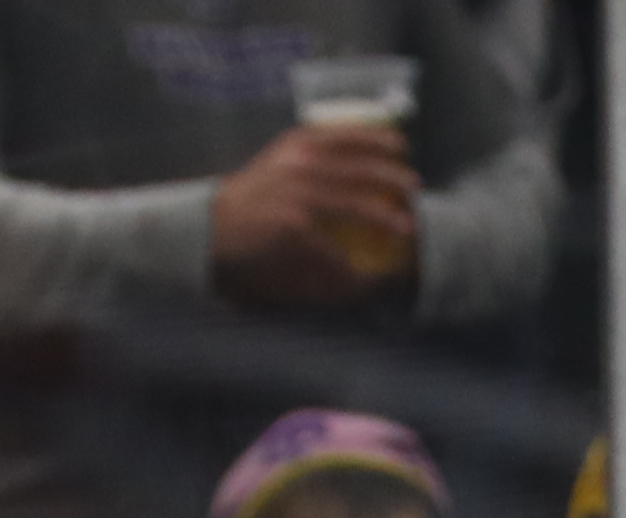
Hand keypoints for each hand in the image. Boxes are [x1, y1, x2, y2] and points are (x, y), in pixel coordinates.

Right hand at [212, 121, 422, 304]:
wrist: (211, 227)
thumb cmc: (249, 201)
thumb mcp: (279, 165)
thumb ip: (310, 159)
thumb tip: (353, 164)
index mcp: (298, 144)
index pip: (348, 134)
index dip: (379, 139)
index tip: (402, 146)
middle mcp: (300, 163)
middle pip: (360, 168)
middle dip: (392, 178)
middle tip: (414, 188)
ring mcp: (297, 194)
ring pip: (354, 204)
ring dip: (384, 217)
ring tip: (406, 227)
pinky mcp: (293, 226)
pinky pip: (331, 248)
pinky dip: (348, 264)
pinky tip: (362, 275)